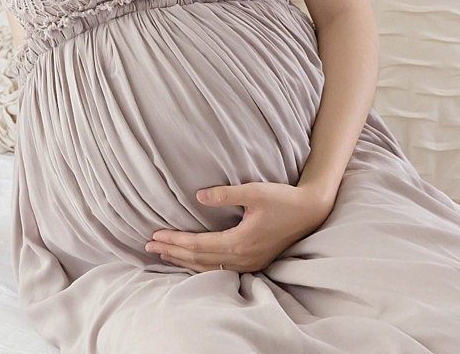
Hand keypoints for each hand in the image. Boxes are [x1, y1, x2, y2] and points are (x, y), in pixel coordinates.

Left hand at [144, 182, 333, 273]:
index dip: (175, 241)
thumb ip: (225, 194)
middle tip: (148, 246)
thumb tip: (197, 195)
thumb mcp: (253, 191)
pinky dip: (200, 265)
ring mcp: (250, 262)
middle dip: (173, 252)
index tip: (155, 235)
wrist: (310, 211)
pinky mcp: (254, 261)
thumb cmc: (282, 199)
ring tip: (163, 255)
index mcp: (240, 242)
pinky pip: (220, 268)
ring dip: (183, 260)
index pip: (199, 245)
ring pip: (209, 267)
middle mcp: (243, 257)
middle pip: (199, 259)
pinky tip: (189, 261)